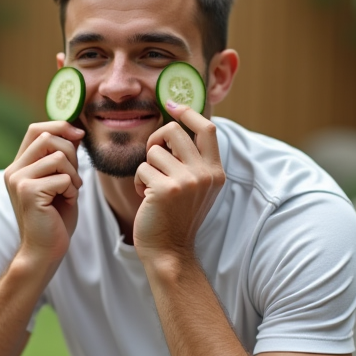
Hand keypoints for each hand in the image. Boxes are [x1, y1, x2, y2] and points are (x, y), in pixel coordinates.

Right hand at [4, 120, 83, 267]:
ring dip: (73, 175)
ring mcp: (19, 180)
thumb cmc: (54, 219)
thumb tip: (74, 131)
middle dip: (71, 153)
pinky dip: (72, 190)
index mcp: (19, 166)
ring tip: (69, 193)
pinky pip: (63, 177)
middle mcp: (14, 170)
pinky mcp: (29, 192)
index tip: (79, 134)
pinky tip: (65, 203)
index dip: (60, 126)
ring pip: (58, 156)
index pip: (36, 130)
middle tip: (74, 178)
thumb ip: (62, 158)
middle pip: (47, 138)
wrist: (44, 251)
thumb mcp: (61, 182)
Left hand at [133, 101, 224, 261]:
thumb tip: (177, 123)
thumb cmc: (176, 216)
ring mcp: (187, 182)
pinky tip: (147, 199)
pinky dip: (139, 183)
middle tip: (153, 160)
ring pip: (153, 151)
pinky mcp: (165, 190)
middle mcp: (205, 174)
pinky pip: (141, 169)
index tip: (172, 105)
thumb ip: (193, 160)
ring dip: (146, 168)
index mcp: (215, 171)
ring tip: (153, 188)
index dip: (188, 112)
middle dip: (155, 141)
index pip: (207, 128)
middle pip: (173, 131)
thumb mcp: (195, 187)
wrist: (170, 251)